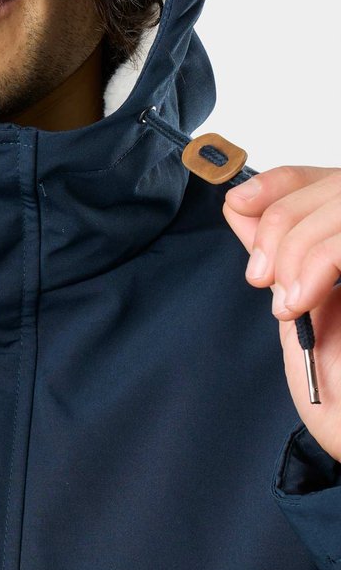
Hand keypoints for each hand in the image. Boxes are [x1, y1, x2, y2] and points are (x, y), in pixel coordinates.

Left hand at [223, 166, 340, 459]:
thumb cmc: (340, 391)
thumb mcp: (298, 308)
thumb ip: (281, 253)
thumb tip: (241, 206)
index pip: (324, 177)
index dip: (280, 183)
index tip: (238, 203)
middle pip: (331, 185)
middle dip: (280, 224)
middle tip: (262, 277)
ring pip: (339, 205)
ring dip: (297, 248)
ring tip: (287, 300)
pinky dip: (316, 261)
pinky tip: (303, 298)